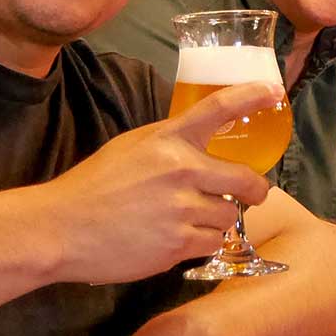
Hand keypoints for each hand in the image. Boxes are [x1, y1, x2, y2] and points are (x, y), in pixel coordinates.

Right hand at [41, 81, 281, 283]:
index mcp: (168, 138)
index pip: (217, 107)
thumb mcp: (133, 147)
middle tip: (251, 195)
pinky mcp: (178, 242)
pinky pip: (211, 243)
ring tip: (188, 221)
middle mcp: (182, 169)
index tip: (275, 91)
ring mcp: (182, 208)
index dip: (251, 95)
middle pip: (246, 180)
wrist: (61, 228)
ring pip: (228, 216)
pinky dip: (200, 244)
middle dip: (254, 191)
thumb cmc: (95, 186)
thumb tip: (203, 150)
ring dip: (217, 220)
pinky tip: (175, 239)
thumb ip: (170, 145)